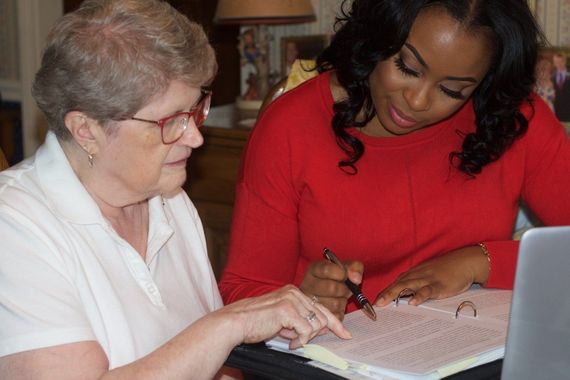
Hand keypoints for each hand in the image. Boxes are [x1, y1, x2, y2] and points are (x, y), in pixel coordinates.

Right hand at [221, 285, 351, 348]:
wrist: (236, 323)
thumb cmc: (256, 322)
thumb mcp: (283, 320)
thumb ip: (300, 321)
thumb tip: (322, 329)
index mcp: (293, 291)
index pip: (320, 306)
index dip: (335, 322)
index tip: (344, 333)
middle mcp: (294, 292)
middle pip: (323, 315)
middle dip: (325, 331)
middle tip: (328, 338)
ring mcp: (291, 299)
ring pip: (316, 324)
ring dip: (305, 337)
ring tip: (290, 340)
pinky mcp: (287, 309)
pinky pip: (305, 331)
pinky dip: (300, 341)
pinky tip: (289, 343)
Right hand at [299, 259, 363, 319]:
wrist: (332, 290)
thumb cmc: (338, 277)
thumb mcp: (347, 267)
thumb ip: (354, 267)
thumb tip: (356, 279)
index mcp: (313, 269)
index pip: (326, 270)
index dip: (341, 273)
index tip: (345, 275)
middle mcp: (307, 285)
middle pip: (331, 288)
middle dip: (344, 288)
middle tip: (345, 288)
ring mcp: (309, 302)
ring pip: (334, 304)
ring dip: (343, 301)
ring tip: (340, 296)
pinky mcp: (316, 317)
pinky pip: (335, 316)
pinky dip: (341, 311)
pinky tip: (337, 305)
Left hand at [374, 246, 489, 306]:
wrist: (464, 262)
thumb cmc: (445, 270)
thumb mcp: (427, 275)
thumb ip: (415, 284)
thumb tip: (403, 297)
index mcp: (413, 274)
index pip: (395, 283)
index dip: (384, 292)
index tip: (372, 303)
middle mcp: (417, 275)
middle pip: (397, 284)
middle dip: (384, 294)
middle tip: (374, 304)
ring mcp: (428, 279)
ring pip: (408, 286)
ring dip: (394, 293)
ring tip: (384, 303)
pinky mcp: (439, 284)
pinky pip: (428, 290)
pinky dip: (420, 296)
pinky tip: (412, 302)